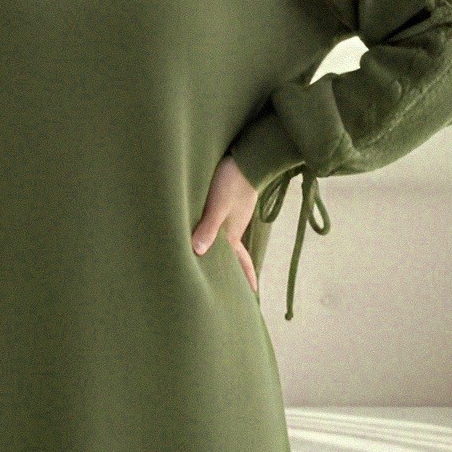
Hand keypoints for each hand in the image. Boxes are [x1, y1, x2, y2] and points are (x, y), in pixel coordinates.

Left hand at [191, 154, 259, 292]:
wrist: (247, 156)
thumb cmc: (232, 181)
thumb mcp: (218, 206)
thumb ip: (208, 227)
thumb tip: (197, 251)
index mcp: (233, 233)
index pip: (242, 262)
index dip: (246, 278)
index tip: (253, 295)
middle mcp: (234, 226)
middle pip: (234, 254)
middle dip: (234, 270)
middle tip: (232, 287)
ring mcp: (232, 214)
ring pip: (226, 239)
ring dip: (224, 252)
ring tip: (216, 264)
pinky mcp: (229, 202)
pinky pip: (222, 225)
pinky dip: (217, 235)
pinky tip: (209, 234)